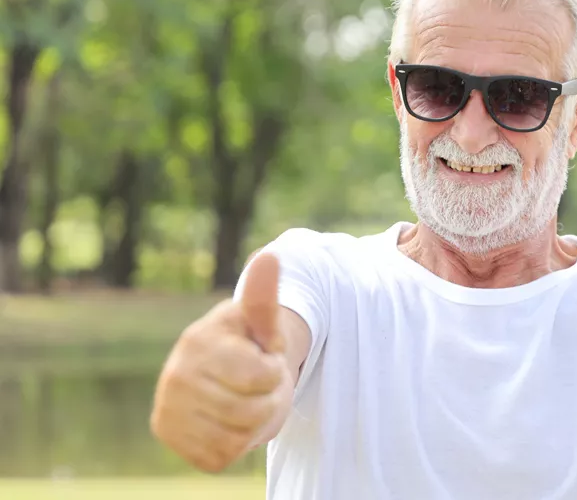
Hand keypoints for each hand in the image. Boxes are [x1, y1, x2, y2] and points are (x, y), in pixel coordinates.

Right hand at [150, 253, 291, 471]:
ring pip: (237, 437)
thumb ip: (265, 296)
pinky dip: (235, 445)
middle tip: (257, 386)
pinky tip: (227, 422)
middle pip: (251, 410)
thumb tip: (270, 255)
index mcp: (198, 342)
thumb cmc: (250, 345)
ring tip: (245, 402)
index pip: (262, 376)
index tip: (264, 361)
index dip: (275, 373)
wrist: (223, 374)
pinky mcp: (168, 436)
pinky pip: (220, 456)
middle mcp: (174, 376)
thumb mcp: (261, 322)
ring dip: (253, 424)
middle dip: (267, 400)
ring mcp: (166, 408)